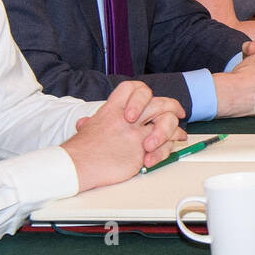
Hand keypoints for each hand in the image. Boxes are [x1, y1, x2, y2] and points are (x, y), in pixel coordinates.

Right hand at [65, 81, 185, 189]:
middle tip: (178, 113)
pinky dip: (167, 150)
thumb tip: (86, 123)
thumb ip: (95, 122)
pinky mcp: (141, 152)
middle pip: (158, 102)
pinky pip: (164, 147)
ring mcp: (135, 134)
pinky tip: (161, 153)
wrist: (77, 166)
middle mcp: (126, 118)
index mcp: (113, 108)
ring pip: (166, 122)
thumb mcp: (88, 128)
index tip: (152, 101)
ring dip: (173, 129)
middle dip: (173, 106)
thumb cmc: (81, 150)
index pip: (133, 88)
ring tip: (176, 136)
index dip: (143, 94)